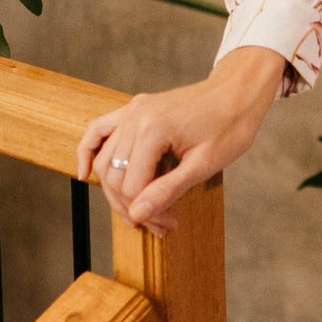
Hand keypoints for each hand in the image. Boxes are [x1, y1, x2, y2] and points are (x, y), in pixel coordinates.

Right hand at [77, 45, 285, 234]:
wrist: (237, 94)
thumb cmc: (229, 127)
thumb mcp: (203, 165)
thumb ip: (166, 190)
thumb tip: (138, 214)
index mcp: (153, 129)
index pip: (132, 185)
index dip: (146, 212)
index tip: (167, 227)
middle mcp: (135, 117)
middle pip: (114, 176)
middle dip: (131, 206)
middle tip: (158, 226)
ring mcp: (132, 110)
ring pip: (105, 160)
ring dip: (116, 190)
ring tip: (139, 211)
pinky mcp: (134, 109)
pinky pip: (99, 130)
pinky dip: (88, 151)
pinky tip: (84, 174)